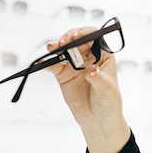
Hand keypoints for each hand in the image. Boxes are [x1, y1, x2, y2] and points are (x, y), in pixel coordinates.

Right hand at [47, 26, 129, 152]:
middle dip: (69, 38)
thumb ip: (99, 79)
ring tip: (52, 48)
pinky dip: (47, 62)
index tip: (77, 35)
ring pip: (64, 50)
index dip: (85, 33)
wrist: (97, 119)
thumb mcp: (108, 90)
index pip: (95, 38)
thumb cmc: (109, 102)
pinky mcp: (63, 75)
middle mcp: (89, 57)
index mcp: (104, 55)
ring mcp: (75, 65)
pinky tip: (42, 62)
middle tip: (63, 42)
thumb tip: (92, 70)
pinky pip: (54, 66)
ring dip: (57, 47)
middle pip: (77, 41)